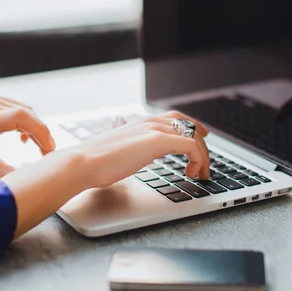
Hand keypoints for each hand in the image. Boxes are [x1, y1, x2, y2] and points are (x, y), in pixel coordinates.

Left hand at [0, 96, 54, 179]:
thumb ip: (3, 173)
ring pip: (26, 111)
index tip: (48, 149)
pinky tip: (23, 138)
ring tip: (38, 148)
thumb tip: (26, 180)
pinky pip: (20, 108)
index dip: (40, 131)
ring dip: (36, 128)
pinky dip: (28, 122)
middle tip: (47, 153)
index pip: (21, 117)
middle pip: (28, 113)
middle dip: (42, 133)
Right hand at [1, 110, 209, 236]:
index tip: (200, 137)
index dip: (191, 126)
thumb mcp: (117, 148)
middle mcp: (150, 122)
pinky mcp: (158, 141)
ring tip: (201, 173)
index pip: (174, 118)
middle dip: (201, 139)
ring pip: (192, 135)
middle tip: (207, 157)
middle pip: (187, 123)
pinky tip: (191, 173)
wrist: (84, 164)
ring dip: (202, 155)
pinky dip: (197, 159)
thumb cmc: (95, 162)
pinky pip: (190, 146)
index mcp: (141, 123)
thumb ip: (126, 143)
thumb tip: (122, 140)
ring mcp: (155, 130)